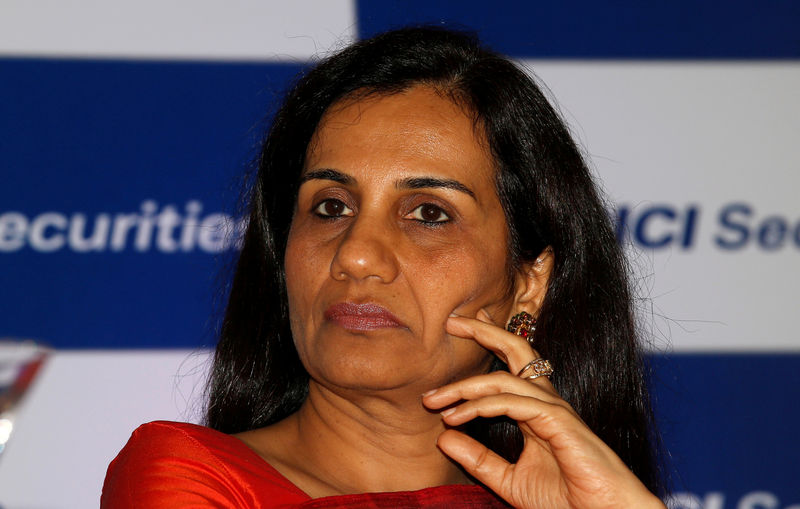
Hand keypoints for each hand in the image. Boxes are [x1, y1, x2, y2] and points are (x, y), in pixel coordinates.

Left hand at [422, 311, 664, 508]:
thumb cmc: (566, 501)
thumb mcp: (509, 480)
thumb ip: (478, 460)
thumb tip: (443, 439)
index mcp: (537, 409)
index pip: (510, 364)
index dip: (487, 340)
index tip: (458, 328)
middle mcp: (546, 401)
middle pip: (516, 348)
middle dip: (483, 331)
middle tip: (451, 321)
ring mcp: (554, 408)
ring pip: (504, 379)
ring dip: (465, 387)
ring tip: (432, 400)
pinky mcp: (559, 421)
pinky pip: (513, 404)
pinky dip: (481, 407)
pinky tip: (456, 417)